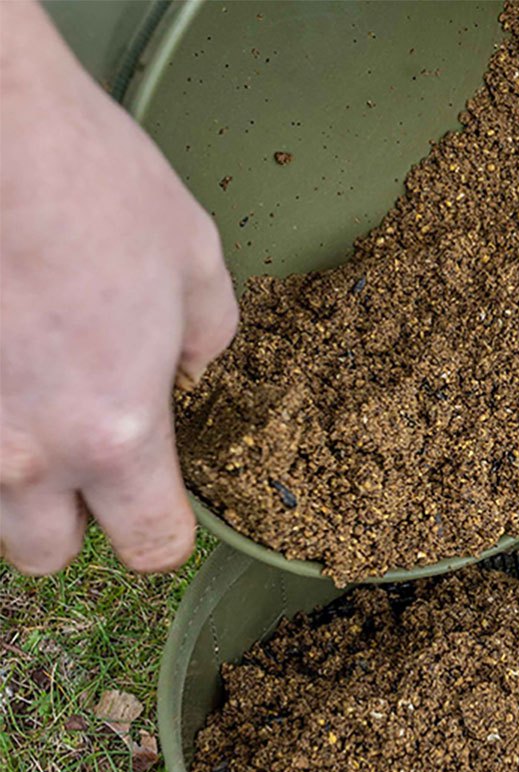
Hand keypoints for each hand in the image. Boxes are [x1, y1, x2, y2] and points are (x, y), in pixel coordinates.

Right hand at [1, 2, 237, 574]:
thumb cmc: (88, 180)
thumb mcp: (192, 257)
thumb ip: (207, 336)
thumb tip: (189, 371)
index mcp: (116, 432)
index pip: (150, 545)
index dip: (161, 534)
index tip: (159, 510)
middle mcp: (24, 452)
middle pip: (48, 553)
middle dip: (72, 519)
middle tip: (80, 457)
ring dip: (8, 484)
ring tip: (24, 410)